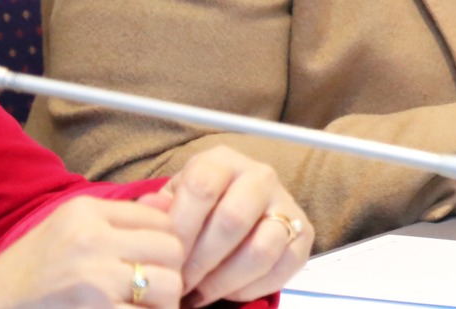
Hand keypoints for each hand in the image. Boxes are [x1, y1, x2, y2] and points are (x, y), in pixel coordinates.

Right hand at [0, 195, 183, 308]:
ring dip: (165, 300)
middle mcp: (92, 240)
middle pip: (172, 250)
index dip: (168, 241)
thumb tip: (170, 203)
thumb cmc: (32, 267)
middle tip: (158, 286)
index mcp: (87, 212)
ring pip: (168, 285)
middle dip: (172, 270)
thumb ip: (120, 215)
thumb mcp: (68, 225)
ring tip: (148, 305)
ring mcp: (93, 280)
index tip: (157, 259)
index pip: (162, 218)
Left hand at [148, 145, 310, 307]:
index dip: (181, 228)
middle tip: (180, 284)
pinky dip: (249, 288)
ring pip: (261, 249)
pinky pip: (281, 268)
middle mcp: (260, 176)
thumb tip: (151, 209)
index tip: (165, 258)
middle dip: (200, 261)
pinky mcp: (304, 234)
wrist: (231, 216)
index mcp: (222, 162)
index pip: (202, 186)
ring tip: (200, 293)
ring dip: (224, 280)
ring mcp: (286, 204)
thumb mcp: (172, 202)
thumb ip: (160, 209)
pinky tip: (227, 291)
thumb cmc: (196, 211)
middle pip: (233, 220)